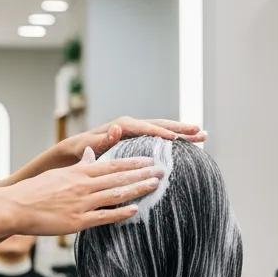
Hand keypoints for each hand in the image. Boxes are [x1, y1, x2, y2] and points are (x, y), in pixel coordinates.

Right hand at [5, 147, 164, 234]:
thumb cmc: (35, 190)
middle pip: (119, 178)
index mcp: (79, 173)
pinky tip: (135, 210)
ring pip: (115, 195)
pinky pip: (104, 217)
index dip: (133, 163)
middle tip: (163, 170)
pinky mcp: (77, 222)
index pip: (112, 165)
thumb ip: (78, 165)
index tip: (150, 159)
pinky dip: (120, 213)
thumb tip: (89, 153)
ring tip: (155, 185)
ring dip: (137, 189)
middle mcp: (84, 186)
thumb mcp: (58, 173)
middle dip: (143, 174)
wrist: (15, 206)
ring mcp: (82, 204)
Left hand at [59, 117, 206, 163]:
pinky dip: (175, 140)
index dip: (161, 133)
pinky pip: (160, 137)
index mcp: (122, 126)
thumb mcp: (87, 147)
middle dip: (180, 128)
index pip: (146, 128)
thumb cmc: (79, 151)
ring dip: (183, 133)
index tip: (176, 138)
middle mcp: (132, 125)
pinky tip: (189, 145)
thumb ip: (101, 140)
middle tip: (200, 131)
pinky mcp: (138, 139)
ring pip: (164, 129)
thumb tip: (117, 128)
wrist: (74, 150)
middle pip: (161, 124)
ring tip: (203, 135)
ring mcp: (136, 131)